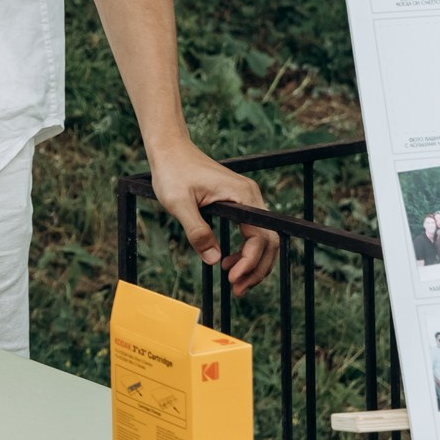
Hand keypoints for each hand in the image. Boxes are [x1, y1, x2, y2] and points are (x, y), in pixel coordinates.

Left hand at [149, 142, 279, 297]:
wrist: (171, 150)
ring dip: (253, 263)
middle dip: (256, 269)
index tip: (231, 279)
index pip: (259, 236)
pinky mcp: (239, 202)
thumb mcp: (178, 203)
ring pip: (263, 238)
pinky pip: (252, 231)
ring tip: (234, 282)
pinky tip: (228, 262)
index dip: (249, 262)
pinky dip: (246, 251)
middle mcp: (250, 196)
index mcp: (241, 195)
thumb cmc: (173, 171)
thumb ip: (197, 231)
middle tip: (237, 290)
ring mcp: (247, 199)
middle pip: (269, 240)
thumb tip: (214, 260)